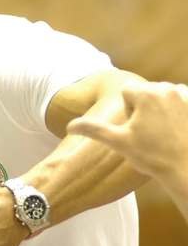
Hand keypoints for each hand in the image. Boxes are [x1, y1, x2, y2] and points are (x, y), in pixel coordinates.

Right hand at [68, 81, 187, 188]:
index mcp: (146, 94)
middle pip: (146, 92)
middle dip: (144, 109)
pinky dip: (180, 112)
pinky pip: (183, 101)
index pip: (127, 91)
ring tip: (164, 133)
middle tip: (149, 134)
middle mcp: (168, 88)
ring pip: (165, 96)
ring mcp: (187, 96)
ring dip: (162, 109)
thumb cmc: (153, 157)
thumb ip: (93, 129)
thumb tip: (69, 126)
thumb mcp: (118, 142)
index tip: (135, 128)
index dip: (127, 110)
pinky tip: (178, 131)